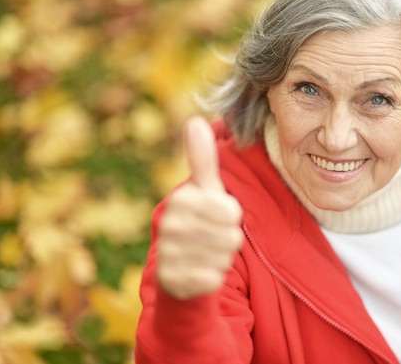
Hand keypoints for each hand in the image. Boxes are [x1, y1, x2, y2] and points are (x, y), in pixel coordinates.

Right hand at [157, 116, 243, 299]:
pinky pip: (214, 277)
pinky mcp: (173, 280)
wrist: (176, 269)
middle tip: (210, 239)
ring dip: (221, 258)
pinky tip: (199, 272)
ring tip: (204, 254)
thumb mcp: (202, 189)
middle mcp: (170, 225)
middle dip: (227, 239)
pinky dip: (213, 276)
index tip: (214, 218)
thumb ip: (201, 158)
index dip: (230, 218)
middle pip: (231, 235)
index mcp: (181, 200)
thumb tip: (195, 121)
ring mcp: (169, 253)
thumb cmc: (197, 223)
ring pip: (224, 256)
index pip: (231, 211)